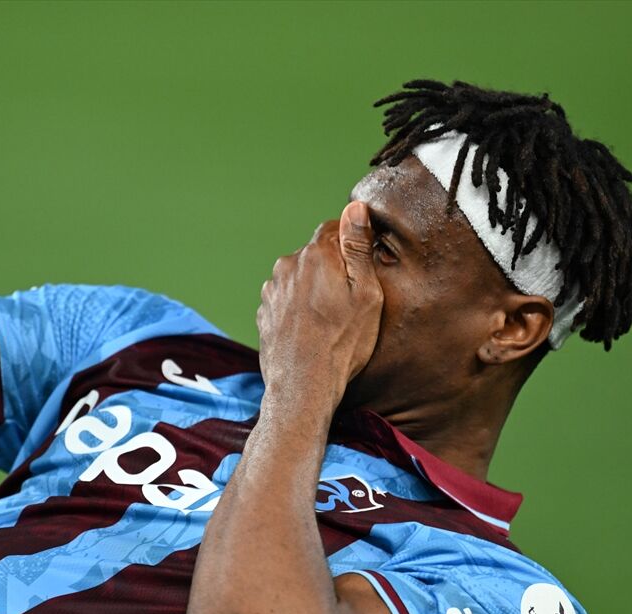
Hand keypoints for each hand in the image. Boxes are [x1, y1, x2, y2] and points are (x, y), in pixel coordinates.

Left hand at [257, 201, 383, 408]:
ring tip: (330, 321)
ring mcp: (272, 290)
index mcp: (315, 255)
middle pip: (316, 254)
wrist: (302, 387)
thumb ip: (358, 247)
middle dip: (333, 268)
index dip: (352, 244)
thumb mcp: (366, 294)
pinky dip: (298, 309)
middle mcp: (288, 266)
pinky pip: (286, 300)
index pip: (335, 228)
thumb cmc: (342, 344)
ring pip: (300, 277)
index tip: (362, 267)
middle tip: (350, 301)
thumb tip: (355, 208)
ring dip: (314, 289)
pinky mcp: (265, 312)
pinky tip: (312, 331)